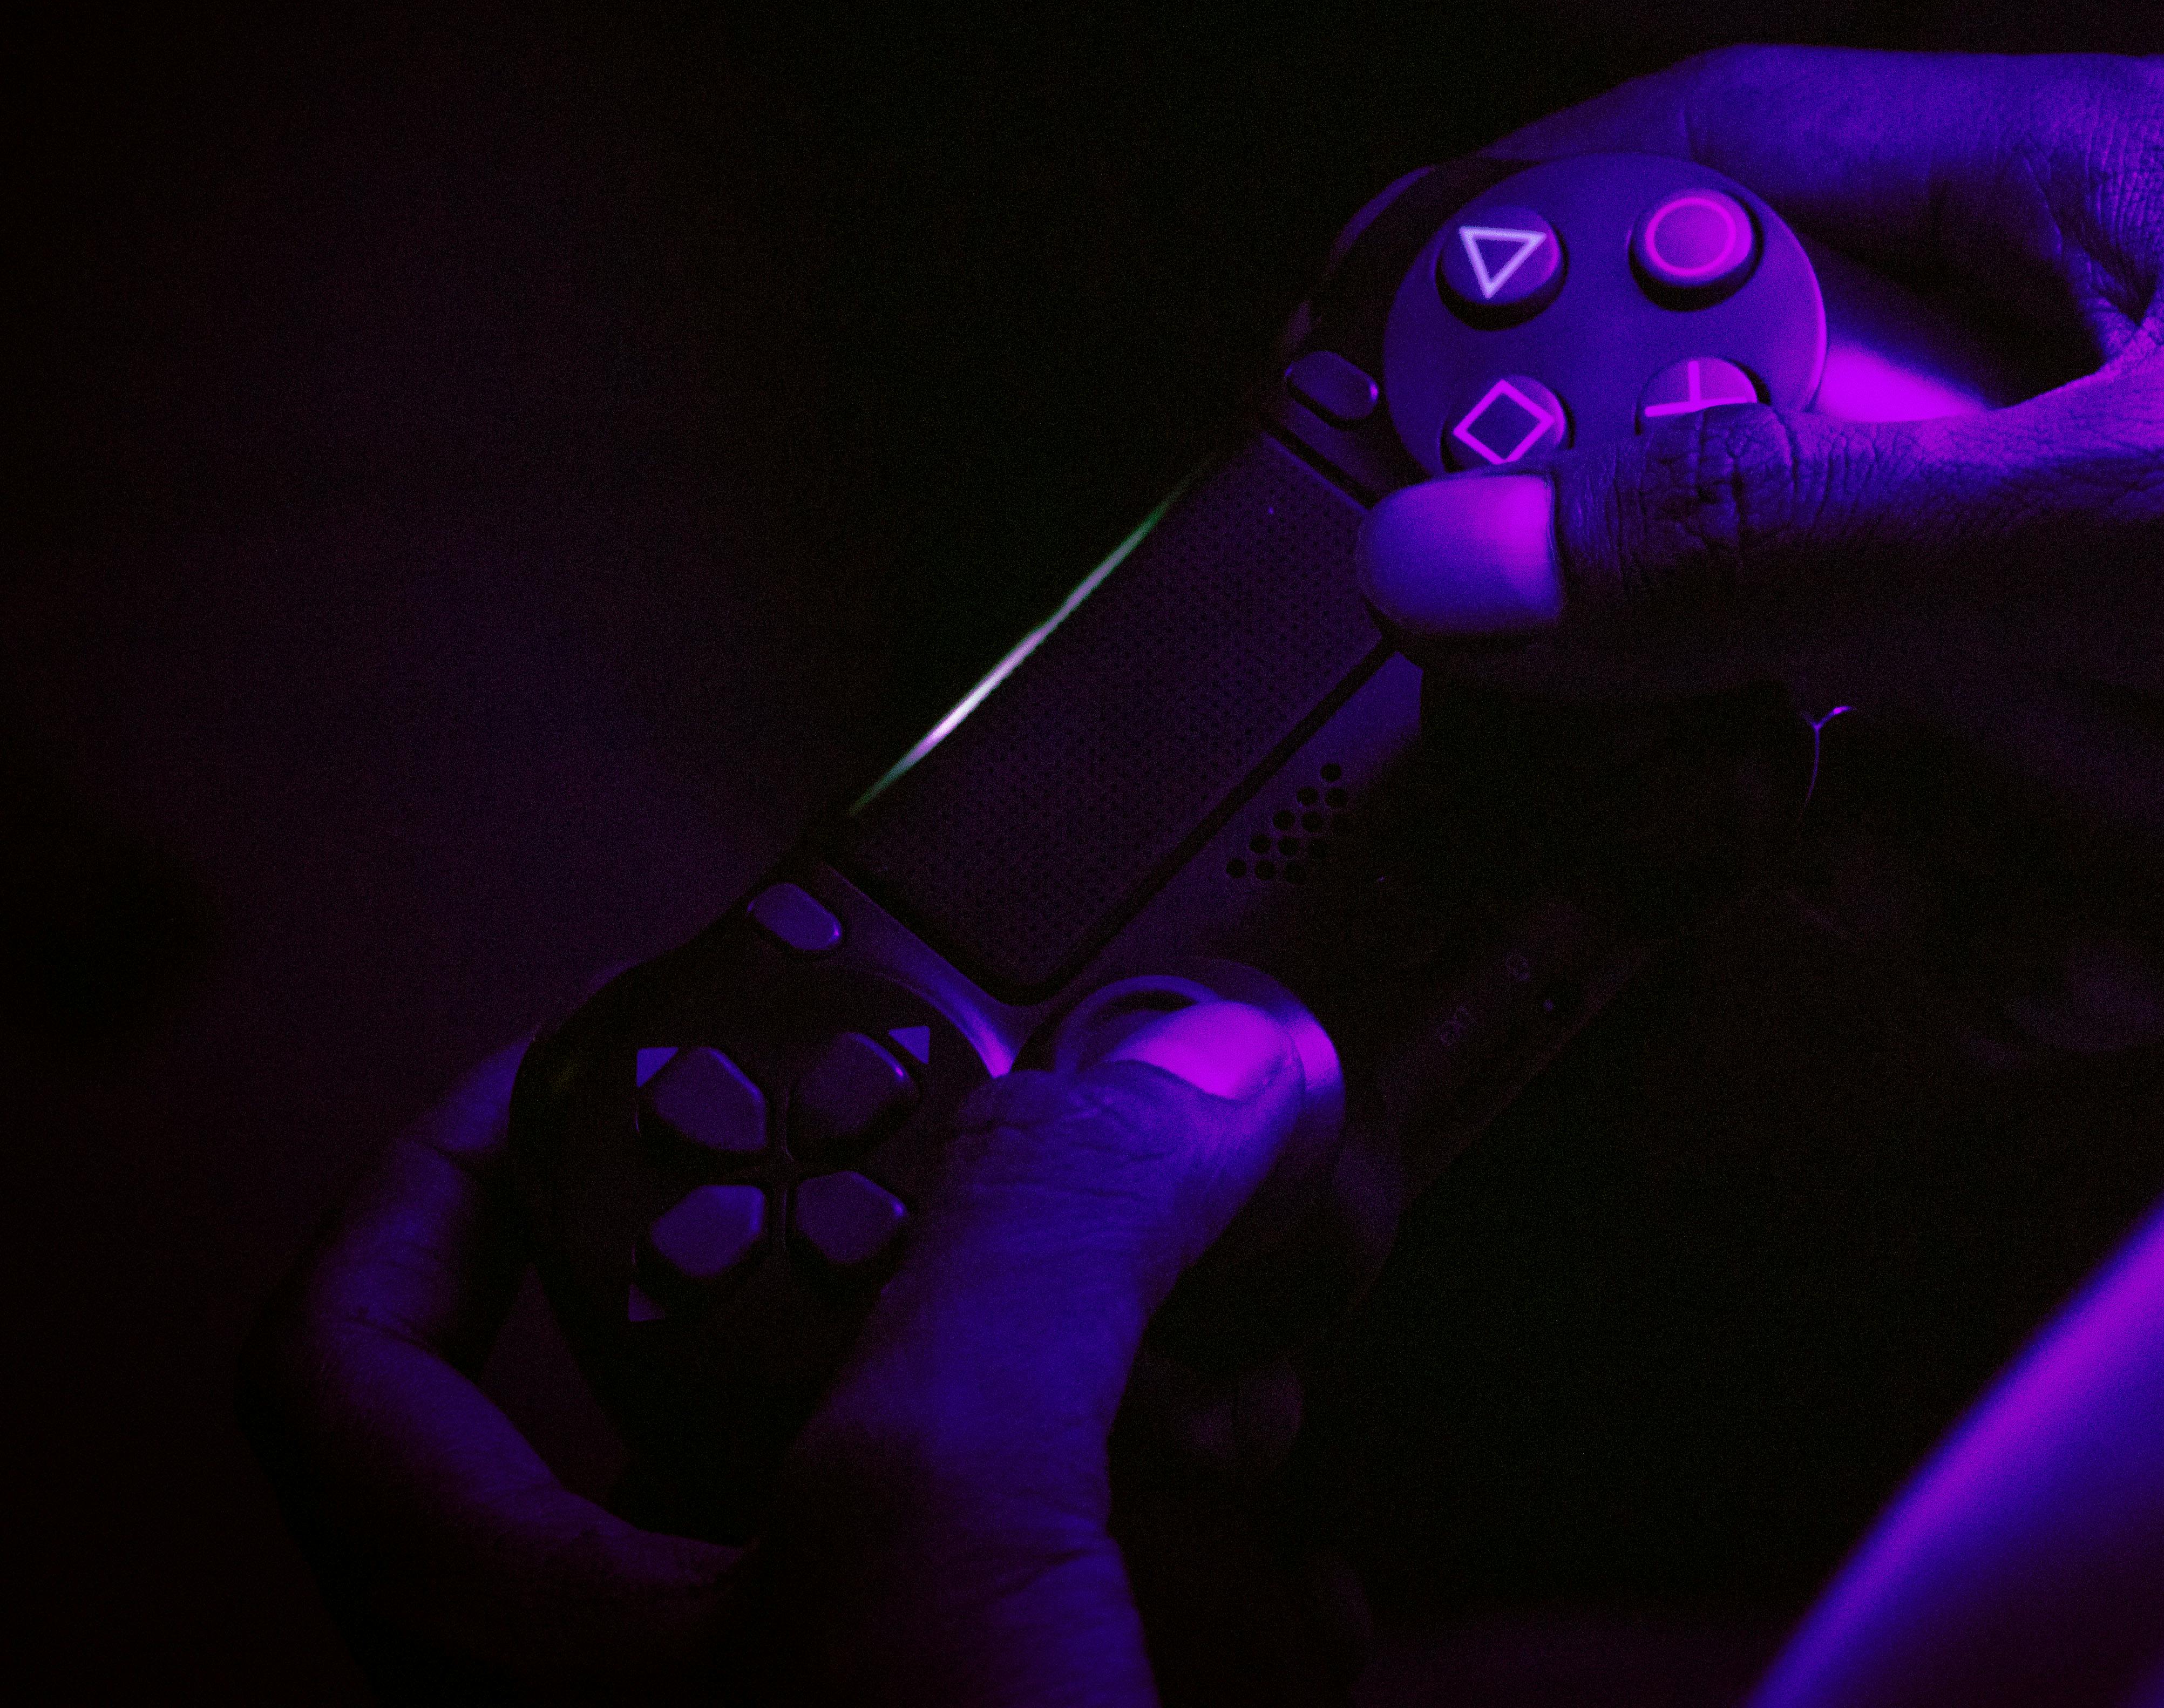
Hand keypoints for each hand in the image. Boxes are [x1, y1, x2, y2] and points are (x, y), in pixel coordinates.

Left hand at [243, 1002, 1305, 1705]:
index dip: (459, 1158)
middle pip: (732, 1359)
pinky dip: (1205, 1530)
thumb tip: (1164, 1071)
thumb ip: (1033, 1257)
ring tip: (1203, 1359)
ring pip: (955, 1463)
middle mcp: (675, 1670)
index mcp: (526, 1627)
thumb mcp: (932, 1528)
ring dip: (1104, 1386)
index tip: (612, 1037)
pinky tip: (1278, 1533)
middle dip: (917, 1251)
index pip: (368, 1339)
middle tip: (1023, 1163)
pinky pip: (1100, 1579)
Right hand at [1356, 47, 2163, 848]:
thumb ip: (1796, 541)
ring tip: (2082, 887)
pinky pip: (2024, 765)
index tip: (1376, 349)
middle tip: (1758, 759)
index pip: (1726, 147)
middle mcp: (2117, 324)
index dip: (1530, 235)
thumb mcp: (2134, 528)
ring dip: (1944, 812)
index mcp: (2098, 182)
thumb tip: (1474, 559)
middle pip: (1788, 453)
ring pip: (1895, 650)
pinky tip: (2138, 943)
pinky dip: (2052, 882)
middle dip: (1780, 650)